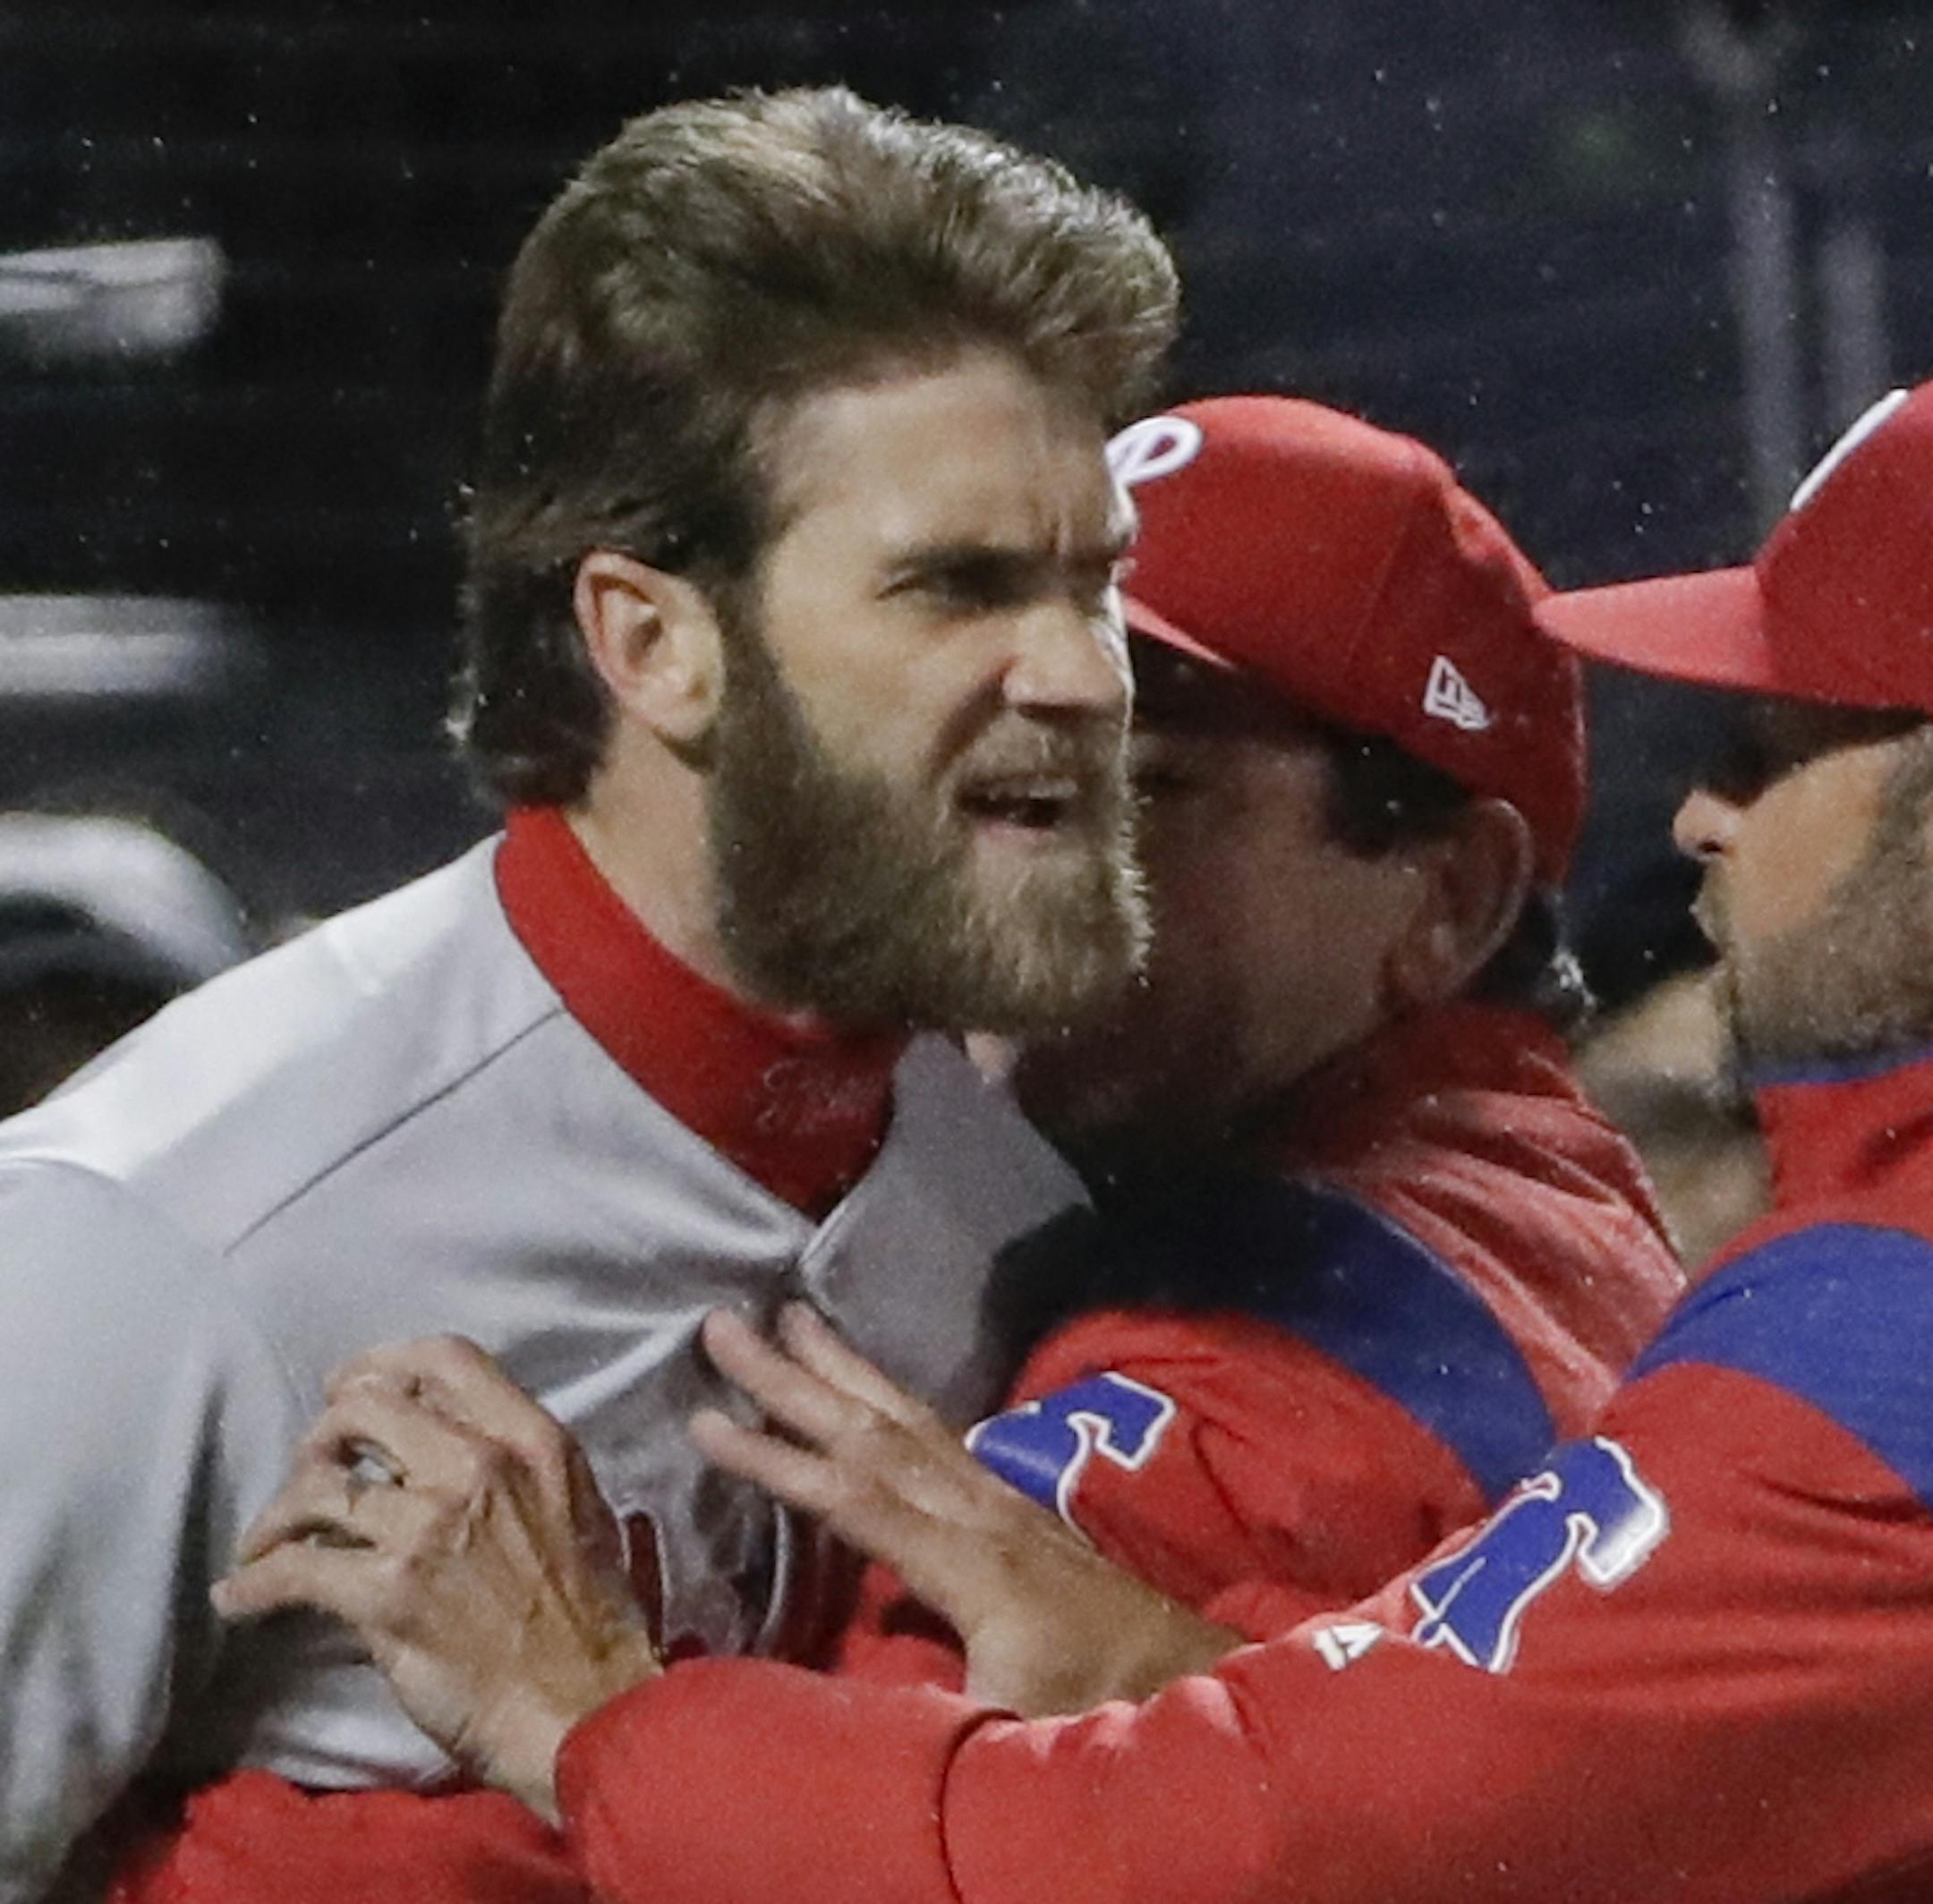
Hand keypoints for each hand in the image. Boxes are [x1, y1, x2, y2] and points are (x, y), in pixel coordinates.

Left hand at [212, 1337, 660, 1821]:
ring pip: (318, 1487)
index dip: (382, 1364)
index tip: (351, 1387)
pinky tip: (238, 1597)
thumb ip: (517, 1464)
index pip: (444, 1358)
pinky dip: (253, 1584)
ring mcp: (429, 1527)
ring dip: (277, 1514)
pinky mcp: (387, 1594)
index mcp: (531, 1440)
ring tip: (264, 1540)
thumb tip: (447, 1445)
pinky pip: (294, 1569)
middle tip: (311, 1468)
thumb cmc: (590, 1615)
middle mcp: (477, 1466)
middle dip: (322, 1435)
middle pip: (364, 1408)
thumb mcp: (578, 1506)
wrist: (584, 1707)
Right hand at [692, 1305, 1239, 1714]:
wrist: (1180, 1674)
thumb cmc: (1091, 1705)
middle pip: (870, 1432)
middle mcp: (978, 1509)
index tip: (704, 1418)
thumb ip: (930, 1704)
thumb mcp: (1008, 1726)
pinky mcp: (1007, 1501)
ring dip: (841, 1365)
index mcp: (968, 1561)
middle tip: (724, 1323)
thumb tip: (842, 1709)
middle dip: (792, 1378)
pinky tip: (863, 1380)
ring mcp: (996, 1497)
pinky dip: (885, 1394)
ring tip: (789, 1313)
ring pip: (904, 1416)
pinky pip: (933, 1430)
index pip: (855, 1499)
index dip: (777, 1462)